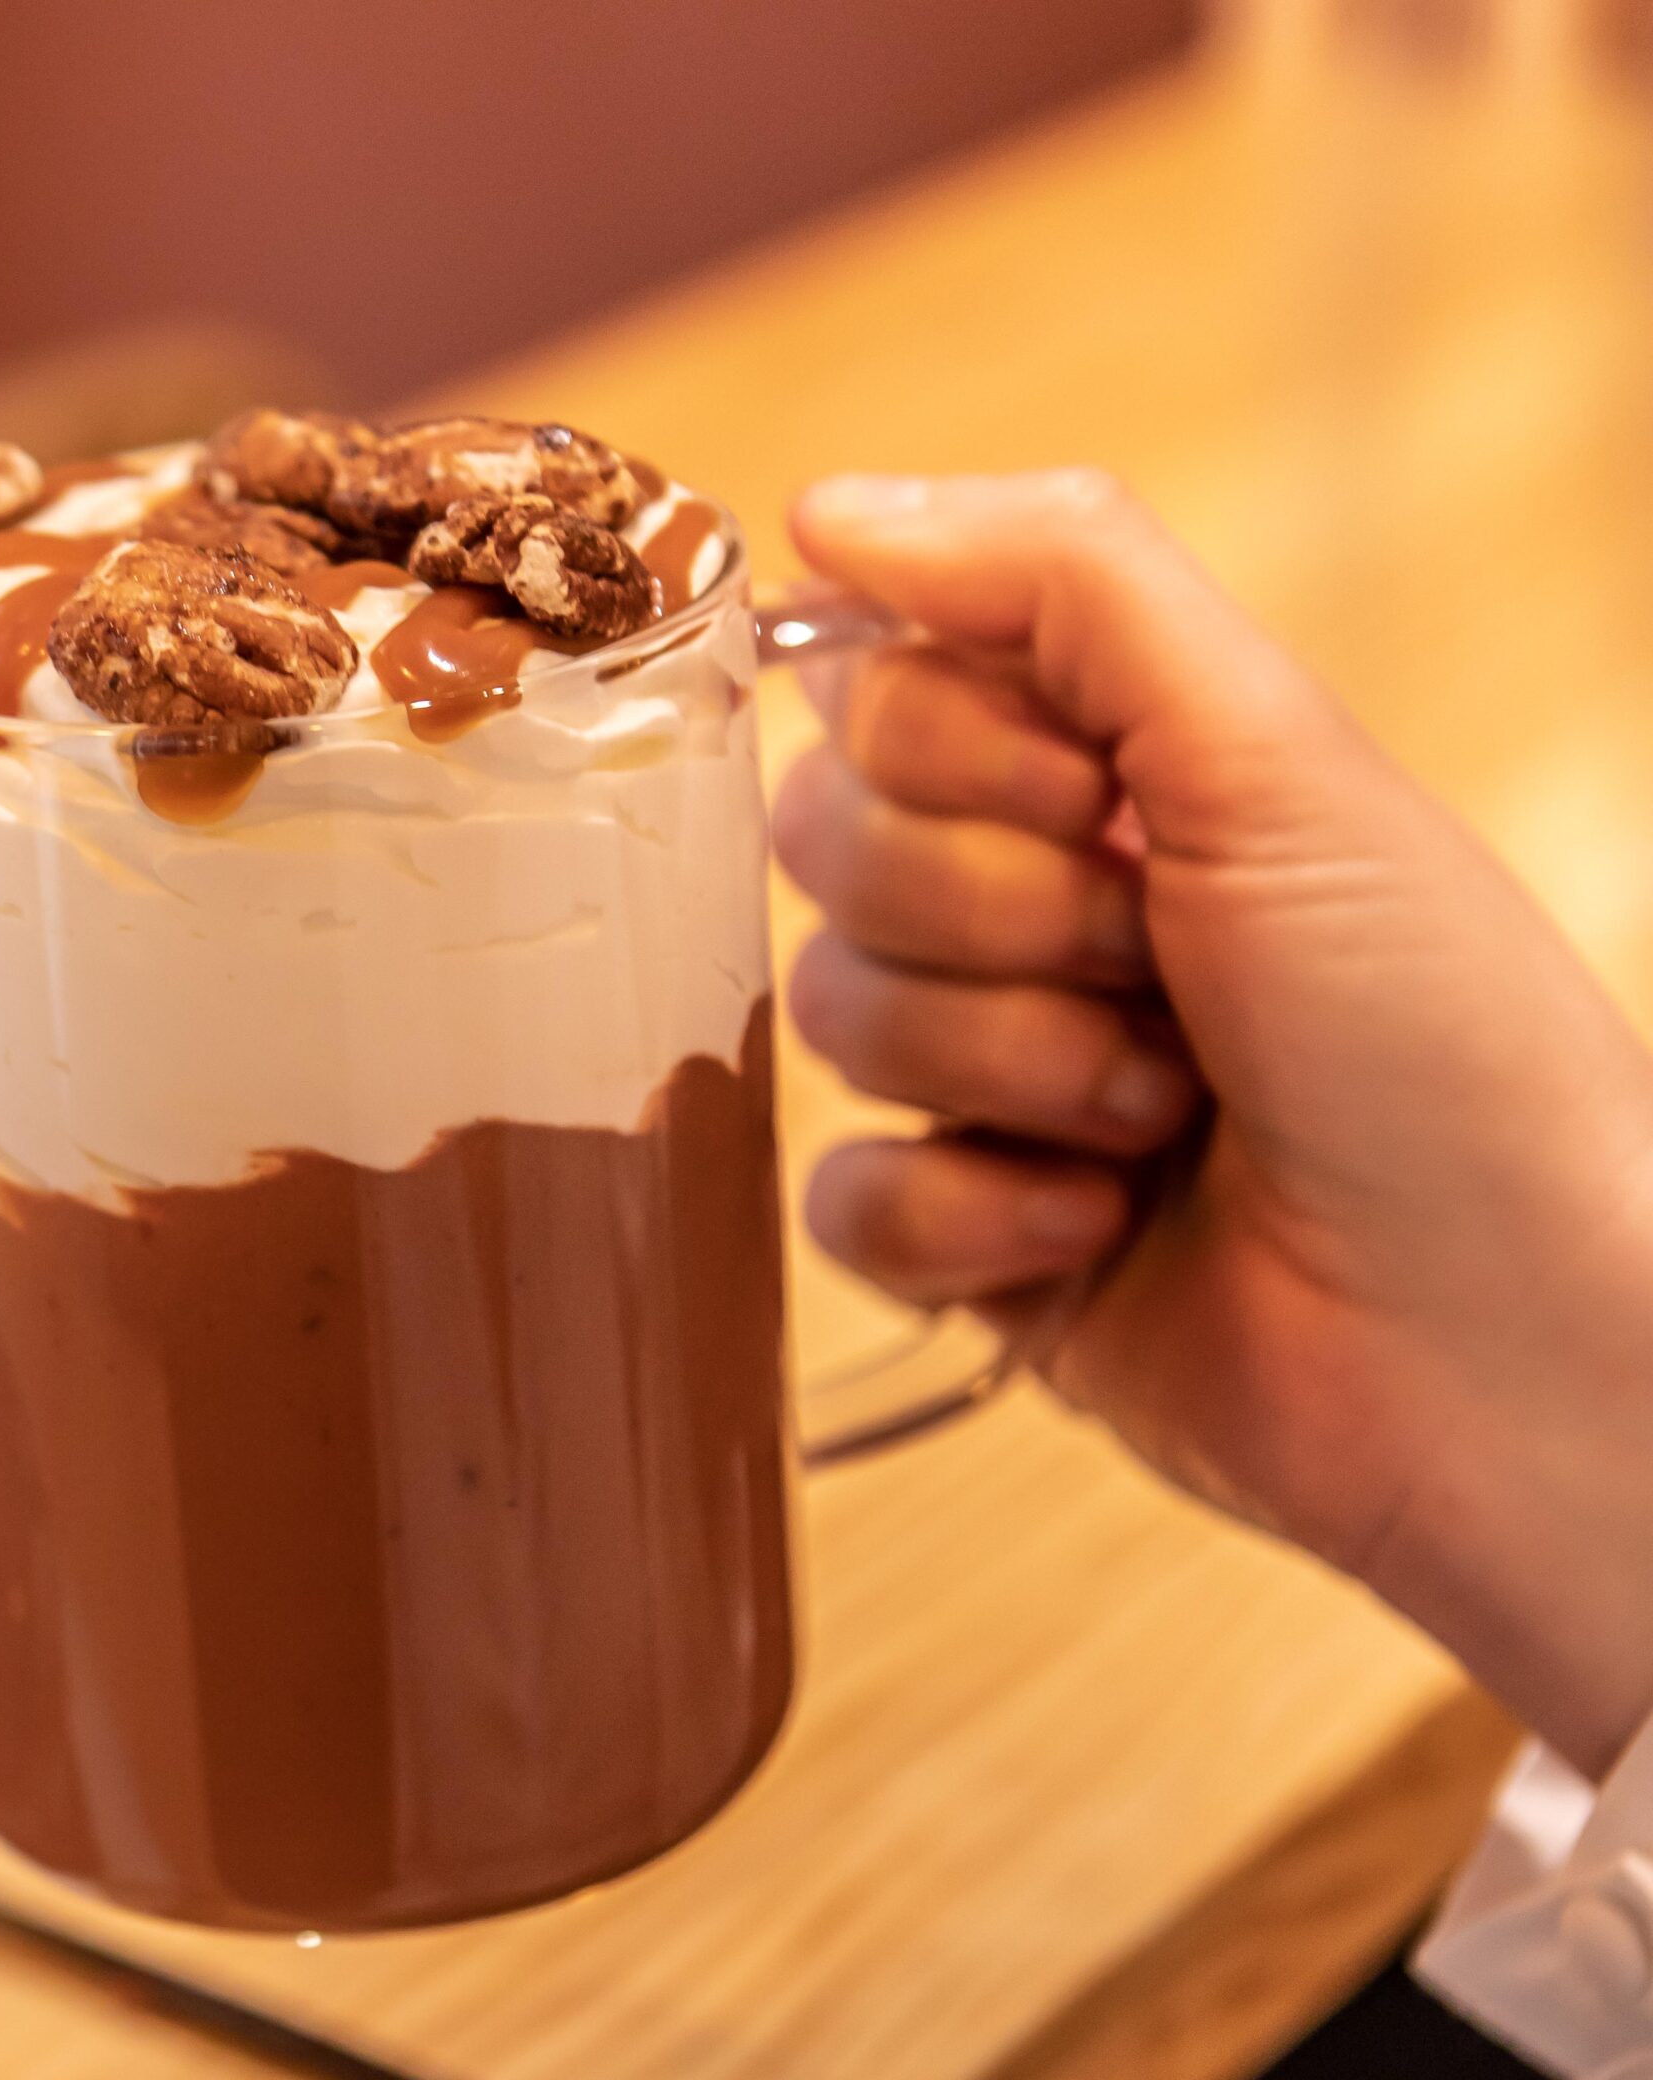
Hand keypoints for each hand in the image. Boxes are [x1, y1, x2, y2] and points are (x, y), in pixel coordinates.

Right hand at [776, 467, 1652, 1774]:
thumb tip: (821, 503)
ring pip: (829, 1020)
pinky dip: (968, 1215)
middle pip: (827, 849)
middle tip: (1161, 970)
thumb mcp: (1274, 755)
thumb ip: (1061, 584)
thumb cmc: (1438, 1039)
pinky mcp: (961, 1242)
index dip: (955, 756)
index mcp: (1114, 776)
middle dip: (995, 919)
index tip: (1104, 808)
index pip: (877, 690)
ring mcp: (991, 1082)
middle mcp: (1037, 912)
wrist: (1496, 1337)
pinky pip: (840, 1199)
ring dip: (1012, 1069)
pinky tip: (1092, 1230)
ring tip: (1167, 1118)